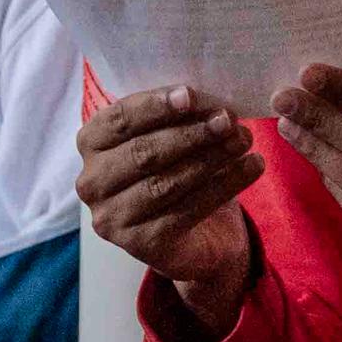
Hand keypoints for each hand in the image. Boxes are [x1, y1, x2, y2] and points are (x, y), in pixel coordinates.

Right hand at [76, 87, 264, 336]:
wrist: (196, 234)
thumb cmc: (177, 168)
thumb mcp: (169, 134)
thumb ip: (174, 116)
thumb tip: (204, 98)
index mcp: (90, 144)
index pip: (118, 120)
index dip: (154, 106)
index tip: (191, 96)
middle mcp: (91, 183)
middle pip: (143, 152)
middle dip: (190, 133)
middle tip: (228, 119)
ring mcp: (113, 218)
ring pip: (166, 183)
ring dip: (210, 157)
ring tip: (243, 140)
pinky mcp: (141, 245)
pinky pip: (187, 210)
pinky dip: (224, 185)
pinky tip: (251, 167)